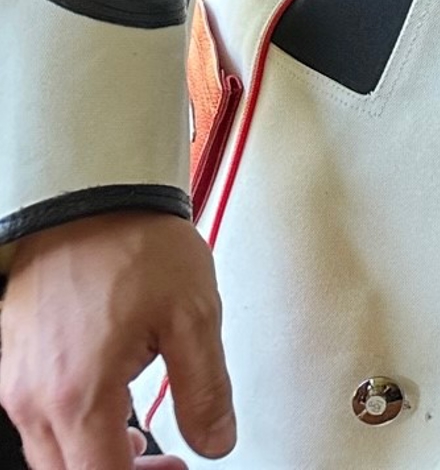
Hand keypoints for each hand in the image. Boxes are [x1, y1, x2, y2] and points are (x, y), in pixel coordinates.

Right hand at [0, 212, 233, 469]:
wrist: (90, 198)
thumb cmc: (133, 244)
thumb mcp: (194, 316)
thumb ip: (206, 389)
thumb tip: (217, 439)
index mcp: (77, 393)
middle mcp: (33, 396)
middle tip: (165, 462)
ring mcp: (15, 381)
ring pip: (49, 453)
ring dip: (94, 458)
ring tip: (142, 439)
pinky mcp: (13, 363)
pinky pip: (36, 422)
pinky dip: (73, 432)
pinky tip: (110, 412)